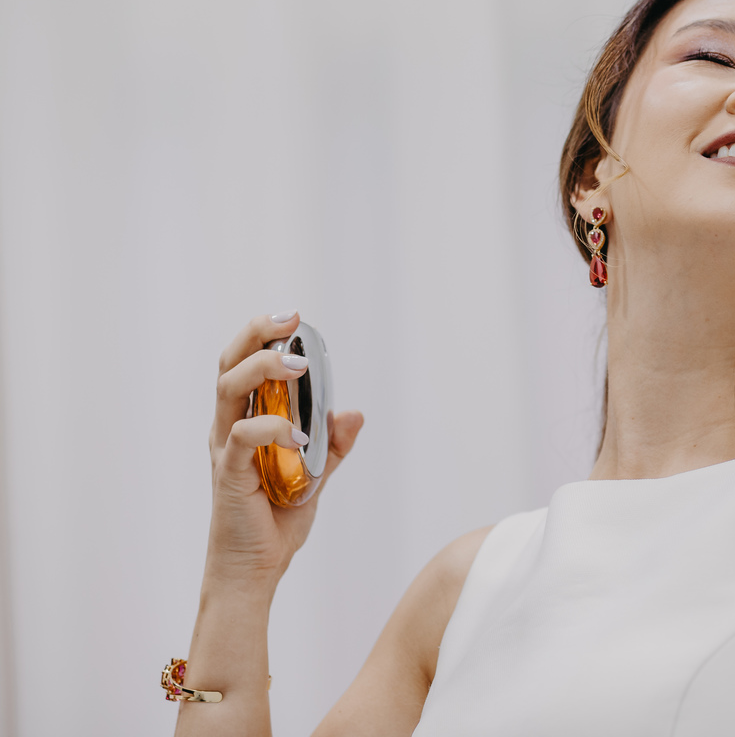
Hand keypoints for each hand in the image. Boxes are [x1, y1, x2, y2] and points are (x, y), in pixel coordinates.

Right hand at [204, 310, 363, 590]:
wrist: (254, 572)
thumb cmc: (276, 523)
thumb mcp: (316, 478)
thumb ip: (333, 446)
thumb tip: (353, 413)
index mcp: (245, 422)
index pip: (243, 366)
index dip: (263, 335)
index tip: (295, 318)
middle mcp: (228, 428)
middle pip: (229, 365)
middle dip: (256, 334)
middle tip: (289, 318)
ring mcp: (225, 449)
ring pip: (229, 389)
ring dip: (263, 368)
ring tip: (297, 364)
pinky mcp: (228, 473)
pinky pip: (241, 436)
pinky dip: (271, 428)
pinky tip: (300, 436)